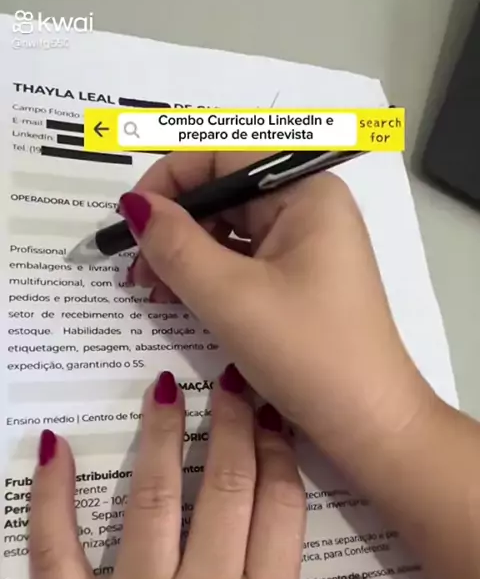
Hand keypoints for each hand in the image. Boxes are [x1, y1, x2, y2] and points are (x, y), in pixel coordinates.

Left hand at [31, 370, 385, 578]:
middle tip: (233, 383)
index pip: (279, 510)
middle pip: (224, 489)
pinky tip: (55, 448)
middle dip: (233, 426)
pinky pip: (54, 549)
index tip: (276, 420)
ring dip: (161, 437)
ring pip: (150, 499)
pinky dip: (51, 495)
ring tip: (167, 390)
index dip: (279, 456)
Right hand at [122, 153, 431, 461]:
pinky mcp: (299, 278)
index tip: (131, 221)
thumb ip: (175, 245)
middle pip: (224, 192)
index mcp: (307, 191)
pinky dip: (208, 276)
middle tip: (138, 271)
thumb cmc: (309, 354)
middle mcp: (310, 206)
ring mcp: (306, 243)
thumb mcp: (231, 297)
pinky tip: (183, 300)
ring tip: (156, 291)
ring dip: (186, 254)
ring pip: (229, 229)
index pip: (223, 156)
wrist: (368, 422)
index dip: (169, 180)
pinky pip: (243, 260)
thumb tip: (134, 206)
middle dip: (175, 226)